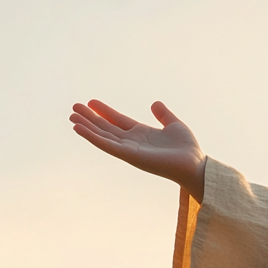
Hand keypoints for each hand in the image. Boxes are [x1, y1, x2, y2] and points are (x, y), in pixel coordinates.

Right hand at [70, 100, 207, 197]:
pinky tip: (79, 129)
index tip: (90, 102)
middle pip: (106, 128)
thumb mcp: (174, 124)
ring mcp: (129, 150)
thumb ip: (163, 114)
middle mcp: (132, 142)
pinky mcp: (129, 156)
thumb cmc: (187, 149)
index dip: (104, 111)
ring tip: (72, 117)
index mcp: (141, 134)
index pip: (118, 120)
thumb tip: (155, 103)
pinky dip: (93, 137)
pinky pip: (107, 145)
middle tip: (74, 108)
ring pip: (103, 136)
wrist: (195, 164)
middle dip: (90, 118)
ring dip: (87, 127)